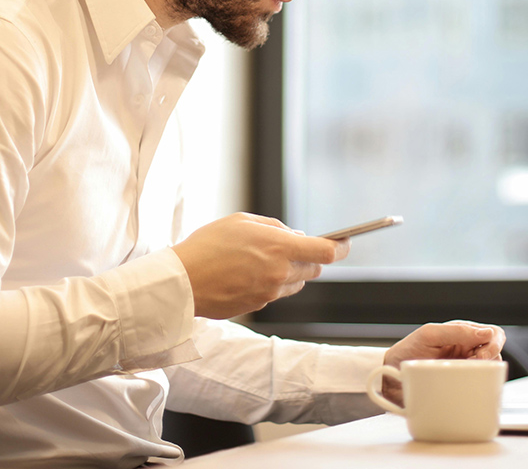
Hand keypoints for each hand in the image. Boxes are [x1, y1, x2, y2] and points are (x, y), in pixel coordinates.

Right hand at [172, 213, 349, 318]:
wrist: (182, 281)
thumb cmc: (208, 245)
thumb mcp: (242, 221)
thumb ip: (274, 227)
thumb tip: (295, 236)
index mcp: (279, 248)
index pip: (325, 252)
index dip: (340, 247)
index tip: (345, 242)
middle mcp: (279, 274)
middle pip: (314, 269)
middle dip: (309, 257)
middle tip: (292, 246)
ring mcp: (270, 294)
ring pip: (296, 283)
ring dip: (290, 271)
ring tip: (261, 259)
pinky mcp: (258, 306)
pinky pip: (275, 293)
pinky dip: (271, 283)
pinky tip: (247, 273)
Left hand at [380, 320, 506, 406]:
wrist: (390, 376)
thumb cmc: (408, 351)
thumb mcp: (429, 335)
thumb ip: (456, 331)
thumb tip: (486, 334)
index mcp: (462, 333)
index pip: (493, 333)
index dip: (493, 343)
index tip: (481, 354)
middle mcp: (467, 350)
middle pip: (496, 352)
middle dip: (491, 358)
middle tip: (474, 364)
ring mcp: (465, 369)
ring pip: (491, 370)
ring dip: (485, 373)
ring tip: (466, 375)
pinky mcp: (462, 386)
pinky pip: (480, 387)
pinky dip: (480, 387)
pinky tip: (468, 387)